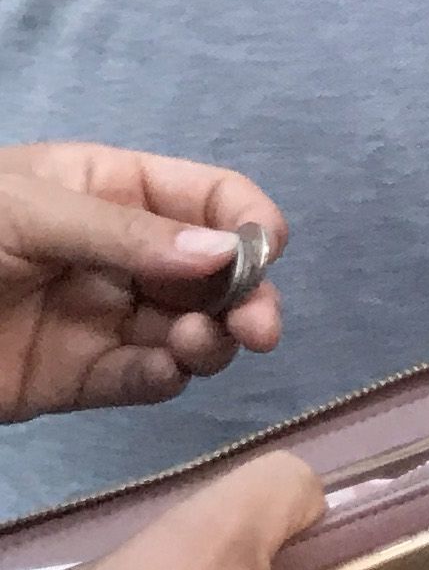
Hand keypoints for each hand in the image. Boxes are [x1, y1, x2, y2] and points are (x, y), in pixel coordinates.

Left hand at [0, 145, 288, 423]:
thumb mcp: (24, 211)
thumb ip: (124, 233)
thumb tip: (227, 255)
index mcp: (110, 189)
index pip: (209, 197)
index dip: (247, 222)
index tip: (262, 257)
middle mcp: (119, 253)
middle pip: (215, 272)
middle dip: (246, 297)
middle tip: (257, 330)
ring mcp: (101, 317)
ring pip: (191, 330)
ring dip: (211, 341)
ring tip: (196, 349)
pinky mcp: (78, 378)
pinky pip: (143, 379)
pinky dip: (166, 379)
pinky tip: (162, 374)